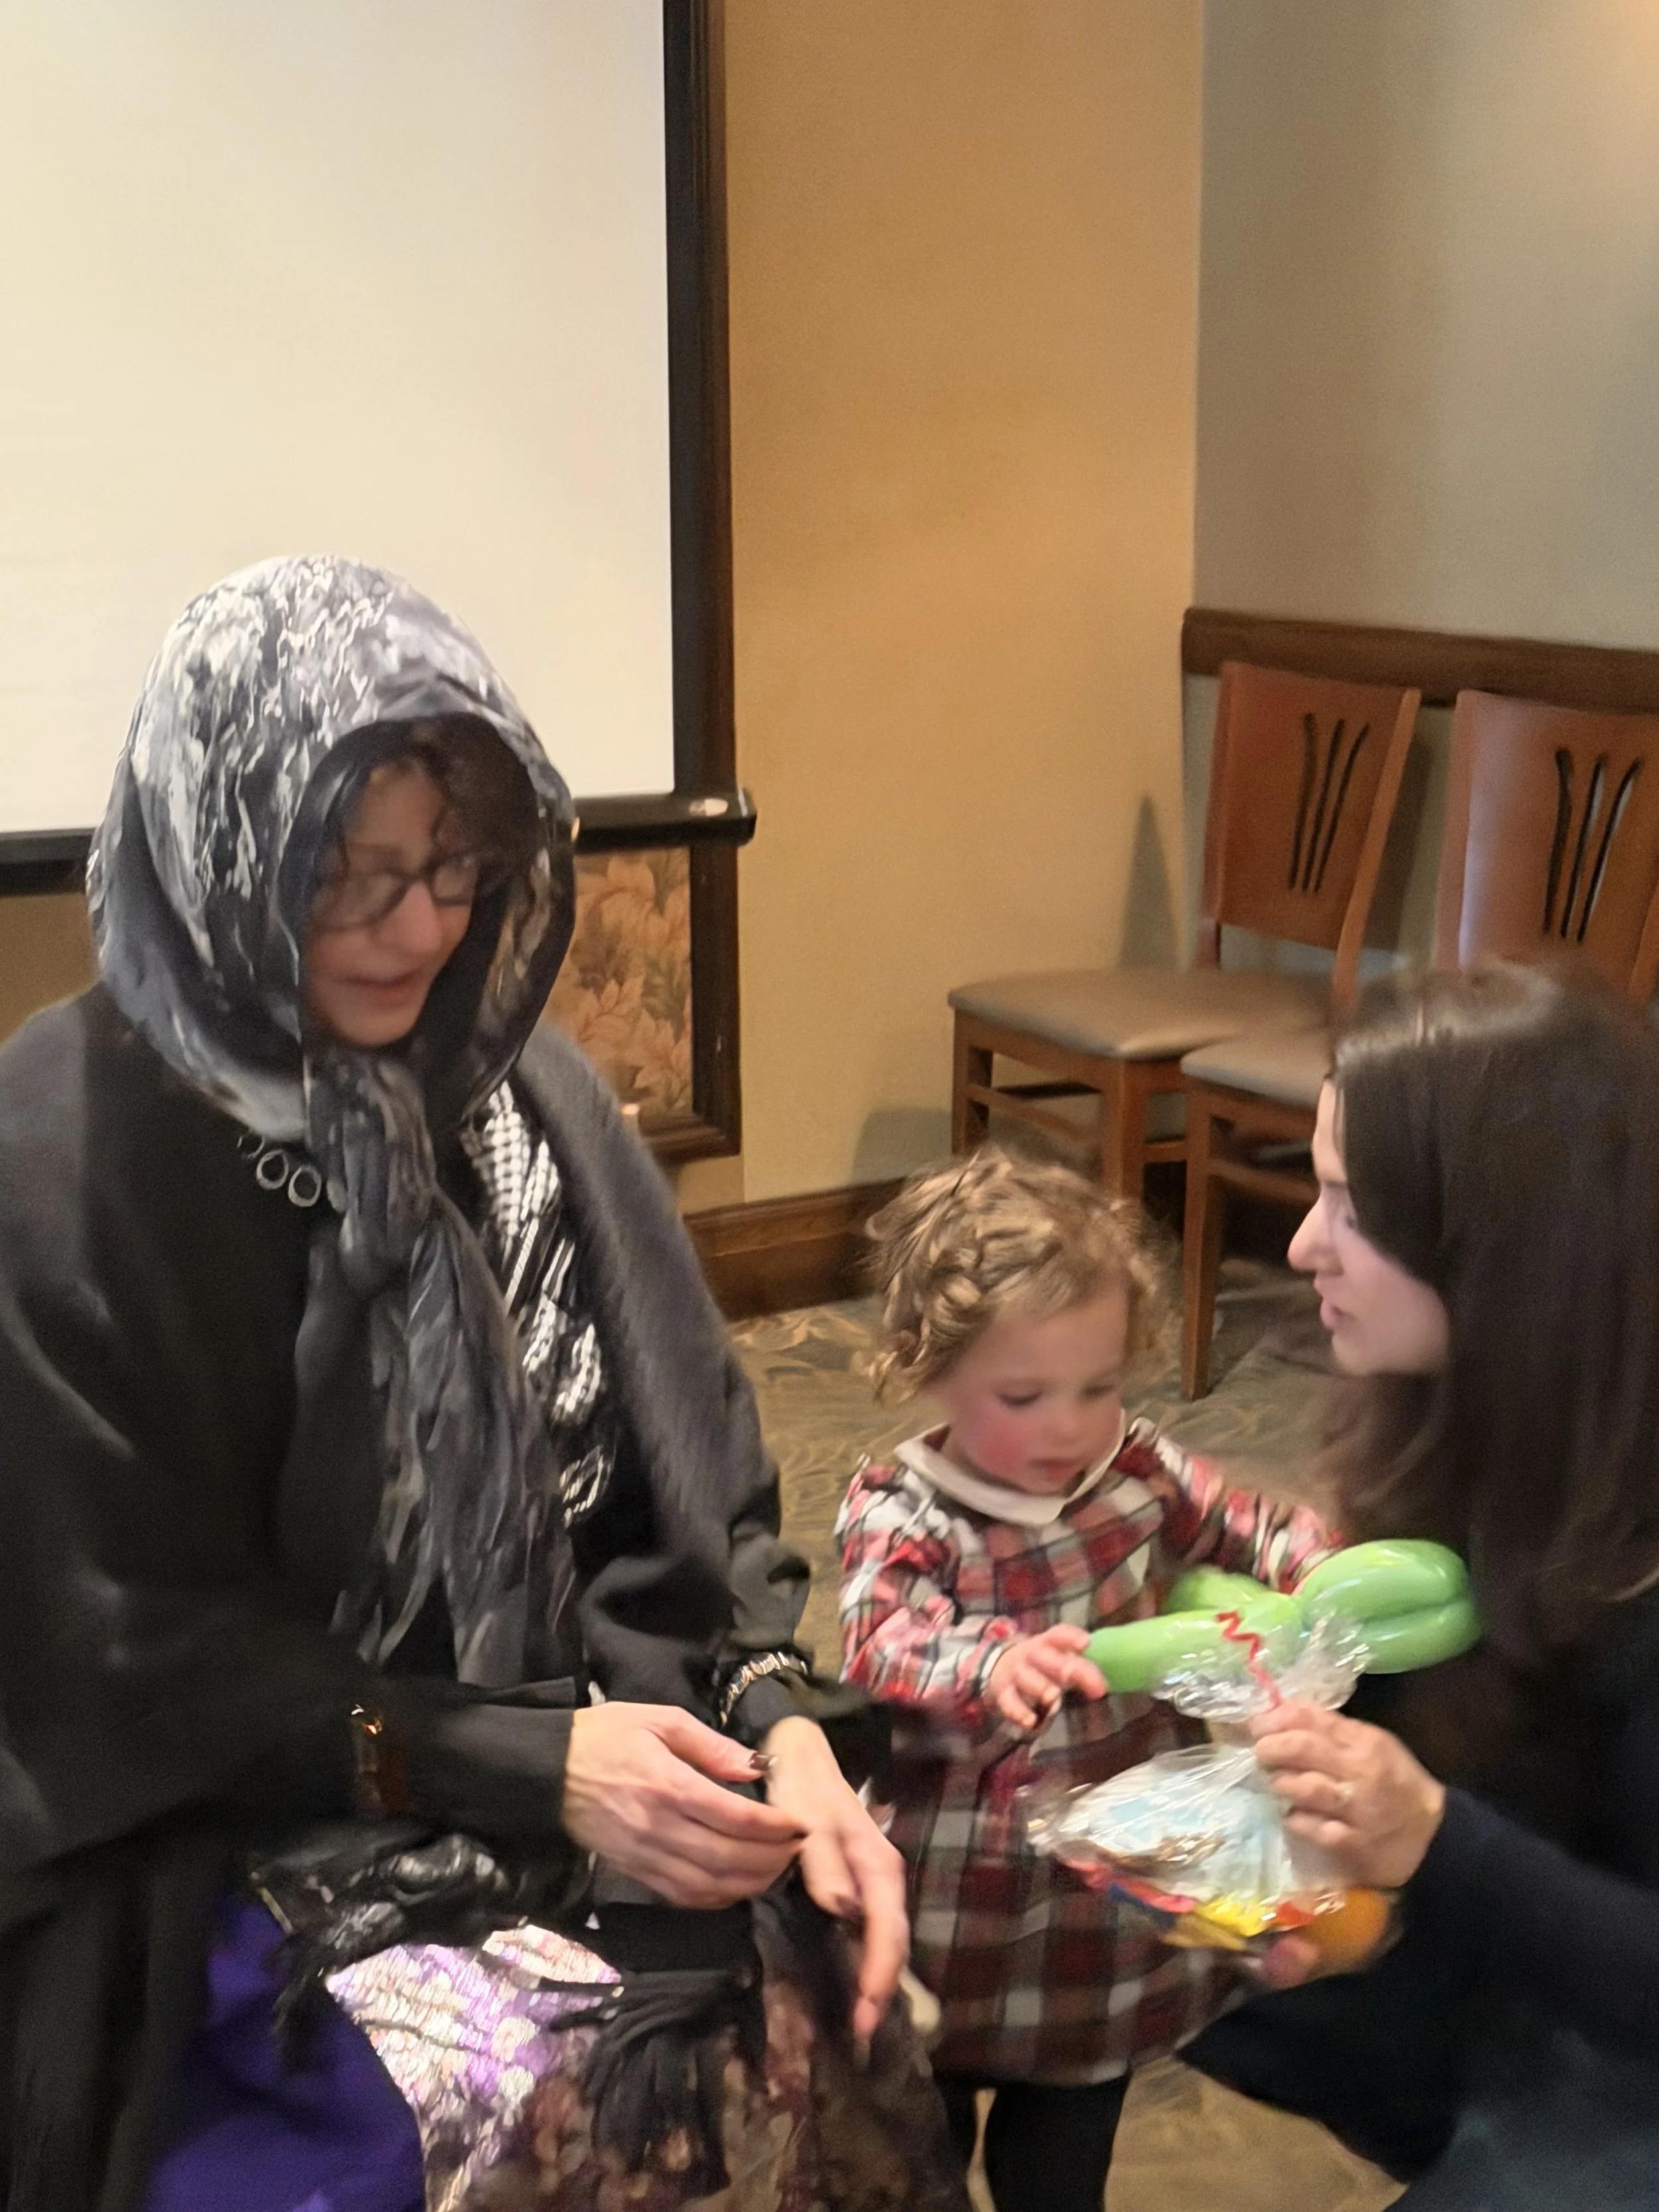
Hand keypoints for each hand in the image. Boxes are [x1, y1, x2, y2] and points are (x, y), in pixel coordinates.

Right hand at [563, 1703, 805, 1908]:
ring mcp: (646, 1857)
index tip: (800, 1823)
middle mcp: (660, 1828)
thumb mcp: (659, 1719)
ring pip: (710, 1886)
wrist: (546, 1771)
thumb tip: (755, 1767)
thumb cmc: (605, 1736)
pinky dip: (717, 1898)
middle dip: (772, 1859)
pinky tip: (737, 1886)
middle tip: (797, 1848)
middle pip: (729, 1859)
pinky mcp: (634, 1873)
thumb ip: (710, 1744)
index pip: (735, 1817)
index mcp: (669, 1785)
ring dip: (750, 1884)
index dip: (775, 1827)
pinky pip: (683, 1896)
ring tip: (776, 1869)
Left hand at [762, 1715, 909, 2045]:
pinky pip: (866, 1928)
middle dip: (880, 1989)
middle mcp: (880, 1877)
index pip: (888, 1930)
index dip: (879, 1976)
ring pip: (882, 1937)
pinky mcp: (853, 1883)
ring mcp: (869, 1881)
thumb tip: (845, 1910)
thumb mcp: (807, 1817)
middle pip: (891, 1941)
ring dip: (874, 1979)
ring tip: (857, 2022)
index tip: (865, 2018)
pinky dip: (862, 1959)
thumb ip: (823, 1862)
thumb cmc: (800, 1784)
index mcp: (877, 1864)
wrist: (795, 1750)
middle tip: (860, 2036)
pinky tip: (847, 1982)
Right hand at [985, 1625, 1107, 1730]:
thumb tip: (1102, 1686)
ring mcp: (1016, 1674)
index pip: (1058, 1635)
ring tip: (1053, 1696)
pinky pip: (1008, 1702)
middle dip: (1061, 1666)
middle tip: (1073, 1676)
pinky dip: (1018, 1711)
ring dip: (1039, 1686)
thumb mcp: (1059, 1661)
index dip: (1071, 1637)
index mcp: (1047, 1643)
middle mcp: (1030, 1655)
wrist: (1002, 1668)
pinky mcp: (1004, 1694)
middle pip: (1045, 1658)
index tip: (1086, 1644)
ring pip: (1026, 1677)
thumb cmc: (1042, 1665)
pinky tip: (1030, 1721)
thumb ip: (1080, 1669)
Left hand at [1250, 1699, 1445, 1888]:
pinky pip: (1313, 1828)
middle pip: (1301, 1749)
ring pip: (1304, 1788)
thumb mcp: (1373, 1744)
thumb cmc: (1397, 1783)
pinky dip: (1296, 1820)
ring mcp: (1357, 1810)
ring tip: (1274, 1782)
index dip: (1275, 1718)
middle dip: (1270, 1747)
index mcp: (1364, 1741)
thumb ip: (1332, 1730)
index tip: (1256, 1723)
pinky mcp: (1354, 1844)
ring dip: (1280, 1783)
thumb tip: (1282, 1713)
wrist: (1434, 1836)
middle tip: (1258, 1751)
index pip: (1310, 1719)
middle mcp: (1360, 1772)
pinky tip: (1291, 1816)